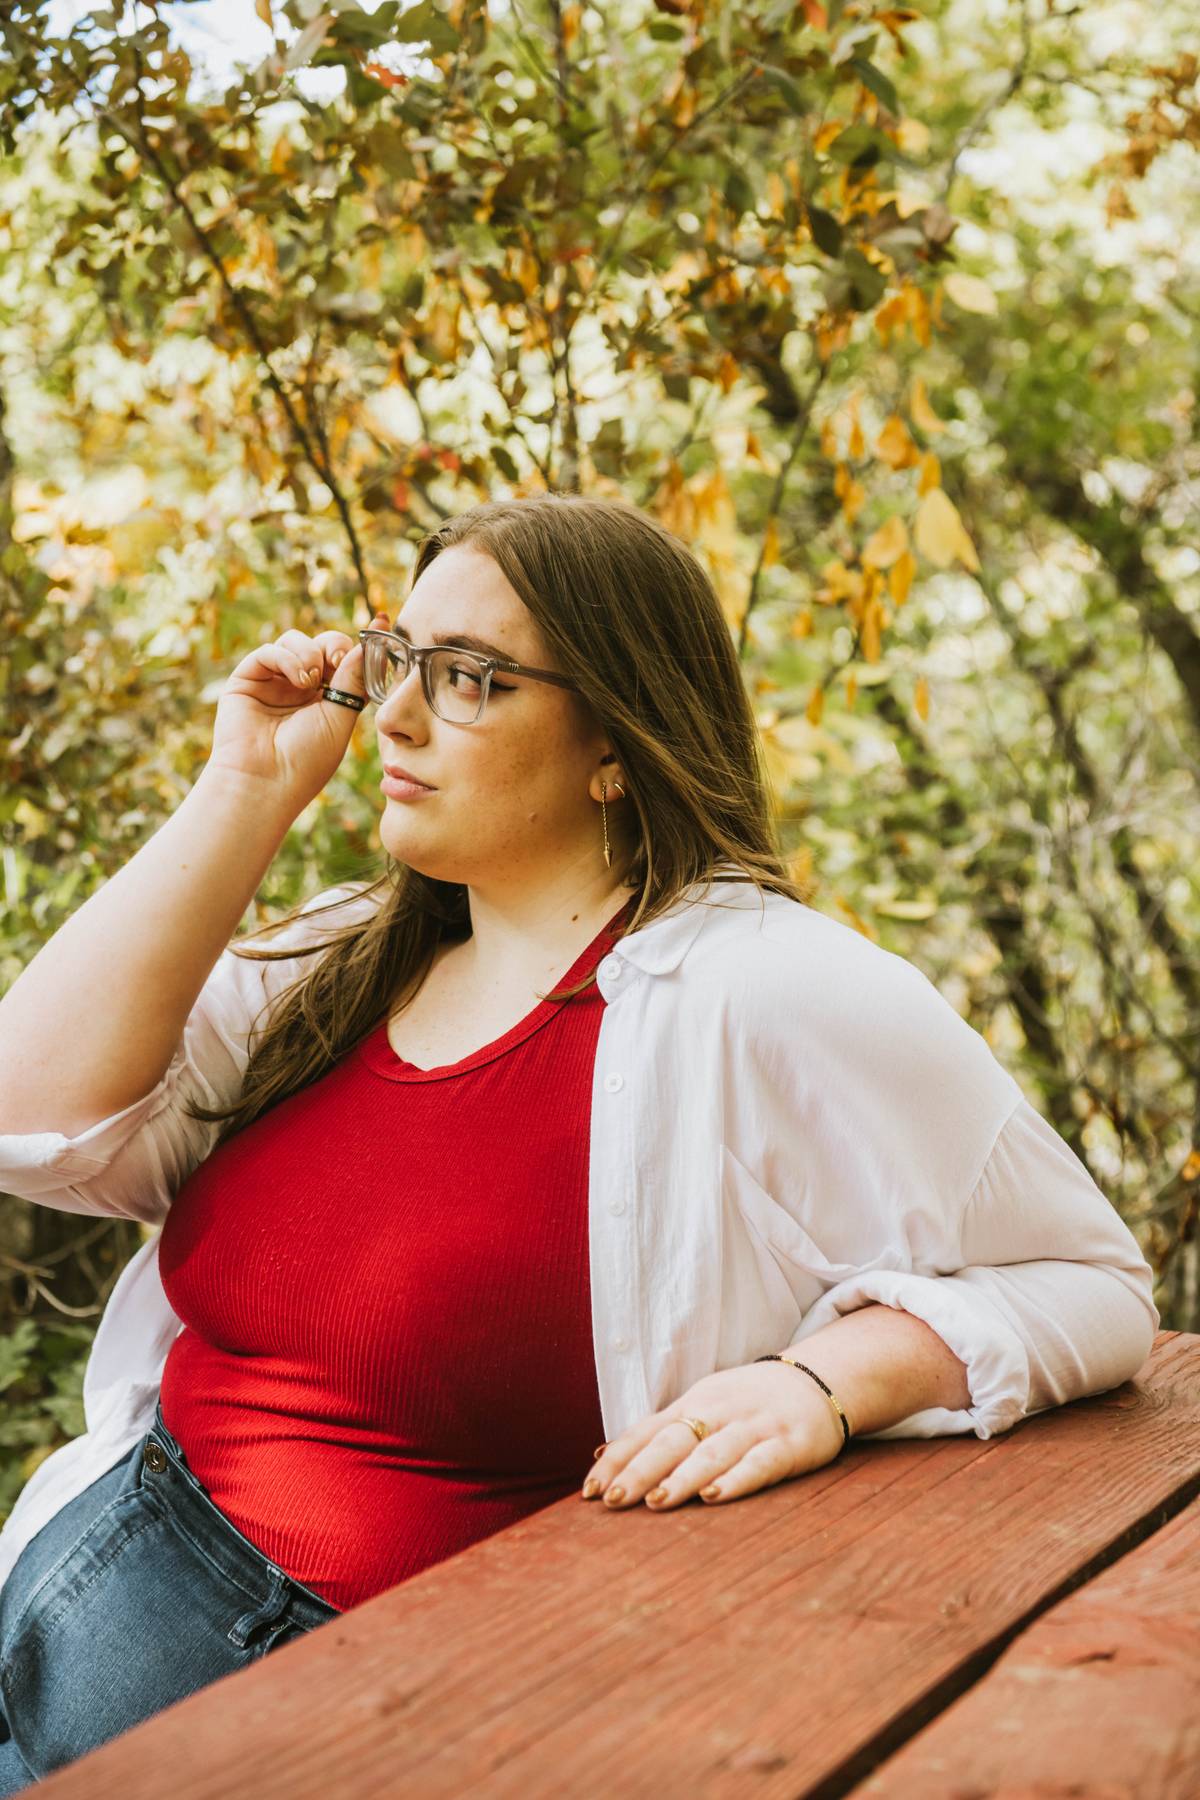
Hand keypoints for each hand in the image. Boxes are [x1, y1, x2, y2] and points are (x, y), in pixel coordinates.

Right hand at [206, 611, 386, 811]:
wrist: (266, 780)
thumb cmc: (306, 760)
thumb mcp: (340, 717)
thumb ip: (353, 680)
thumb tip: (367, 646)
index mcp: (327, 700)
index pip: (347, 662)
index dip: (362, 644)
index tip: (382, 620)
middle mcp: (300, 688)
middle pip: (323, 644)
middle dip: (335, 646)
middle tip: (337, 662)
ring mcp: (274, 682)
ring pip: (296, 641)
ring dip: (310, 653)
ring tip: (312, 680)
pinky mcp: (248, 679)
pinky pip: (270, 651)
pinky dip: (288, 657)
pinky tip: (298, 679)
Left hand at [581, 1359, 845, 1511]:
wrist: (819, 1380)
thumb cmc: (748, 1402)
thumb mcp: (702, 1405)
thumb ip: (658, 1431)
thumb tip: (603, 1455)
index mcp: (693, 1402)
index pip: (647, 1431)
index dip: (618, 1460)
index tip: (590, 1490)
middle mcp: (719, 1411)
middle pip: (673, 1441)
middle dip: (640, 1471)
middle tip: (612, 1501)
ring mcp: (754, 1426)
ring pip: (713, 1452)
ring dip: (683, 1477)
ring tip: (656, 1503)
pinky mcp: (788, 1444)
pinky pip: (760, 1463)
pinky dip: (736, 1479)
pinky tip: (715, 1496)